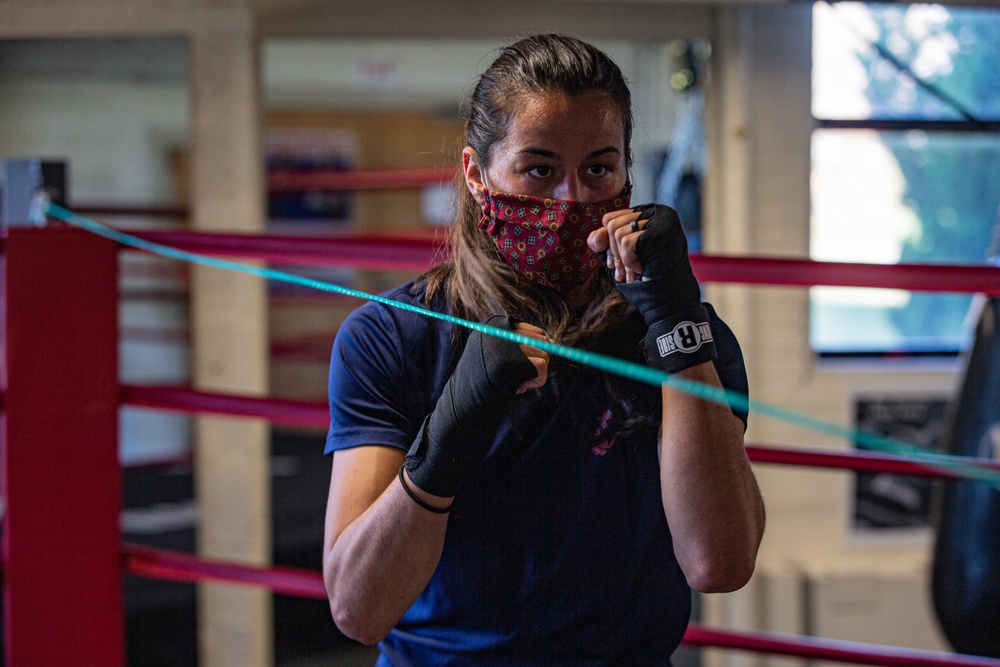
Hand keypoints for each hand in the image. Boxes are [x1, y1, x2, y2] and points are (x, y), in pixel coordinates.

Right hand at [404, 316, 545, 497]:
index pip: (534, 331)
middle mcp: (499, 329)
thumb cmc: (481, 382)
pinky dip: (537, 381)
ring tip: (516, 382)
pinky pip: (543, 367)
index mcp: (493, 325)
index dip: (534, 352)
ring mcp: (507, 344)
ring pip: (545, 354)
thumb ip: (515, 344)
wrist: (463, 404)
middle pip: (542, 341)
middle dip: (538, 361)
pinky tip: (520, 387)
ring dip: (536, 373)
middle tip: (519, 377)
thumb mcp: (494, 354)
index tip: (520, 366)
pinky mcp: (514, 361)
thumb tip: (548, 341)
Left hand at [591, 204, 715, 372]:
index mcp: (647, 215)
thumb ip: (604, 243)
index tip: (615, 265)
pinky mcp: (660, 230)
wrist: (670, 300)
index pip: (611, 218)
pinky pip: (626, 241)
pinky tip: (642, 268)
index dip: (607, 244)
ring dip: (623, 259)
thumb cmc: (646, 277)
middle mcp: (656, 212)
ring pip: (618, 232)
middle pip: (612, 224)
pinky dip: (629, 260)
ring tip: (636, 271)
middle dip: (614, 254)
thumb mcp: (620, 257)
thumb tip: (597, 234)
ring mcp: (660, 220)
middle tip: (625, 273)